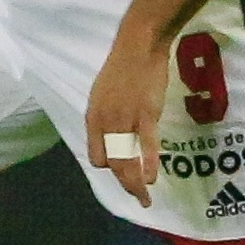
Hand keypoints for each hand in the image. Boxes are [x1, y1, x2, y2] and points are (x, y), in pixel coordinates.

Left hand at [86, 24, 167, 206]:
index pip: (97, 156)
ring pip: (127, 160)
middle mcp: (105, 123)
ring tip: (144, 197)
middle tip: (137, 196)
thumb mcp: (103, 93)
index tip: (122, 170)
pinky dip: (148, 164)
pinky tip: (151, 179)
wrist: (138, 47)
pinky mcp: (145, 115)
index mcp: (93, 118)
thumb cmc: (122, 67)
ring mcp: (125, 120)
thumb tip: (112, 133)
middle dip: (124, 184)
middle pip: (112, 164)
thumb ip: (105, 116)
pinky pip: (146, 146)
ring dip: (135, 183)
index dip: (109, 166)